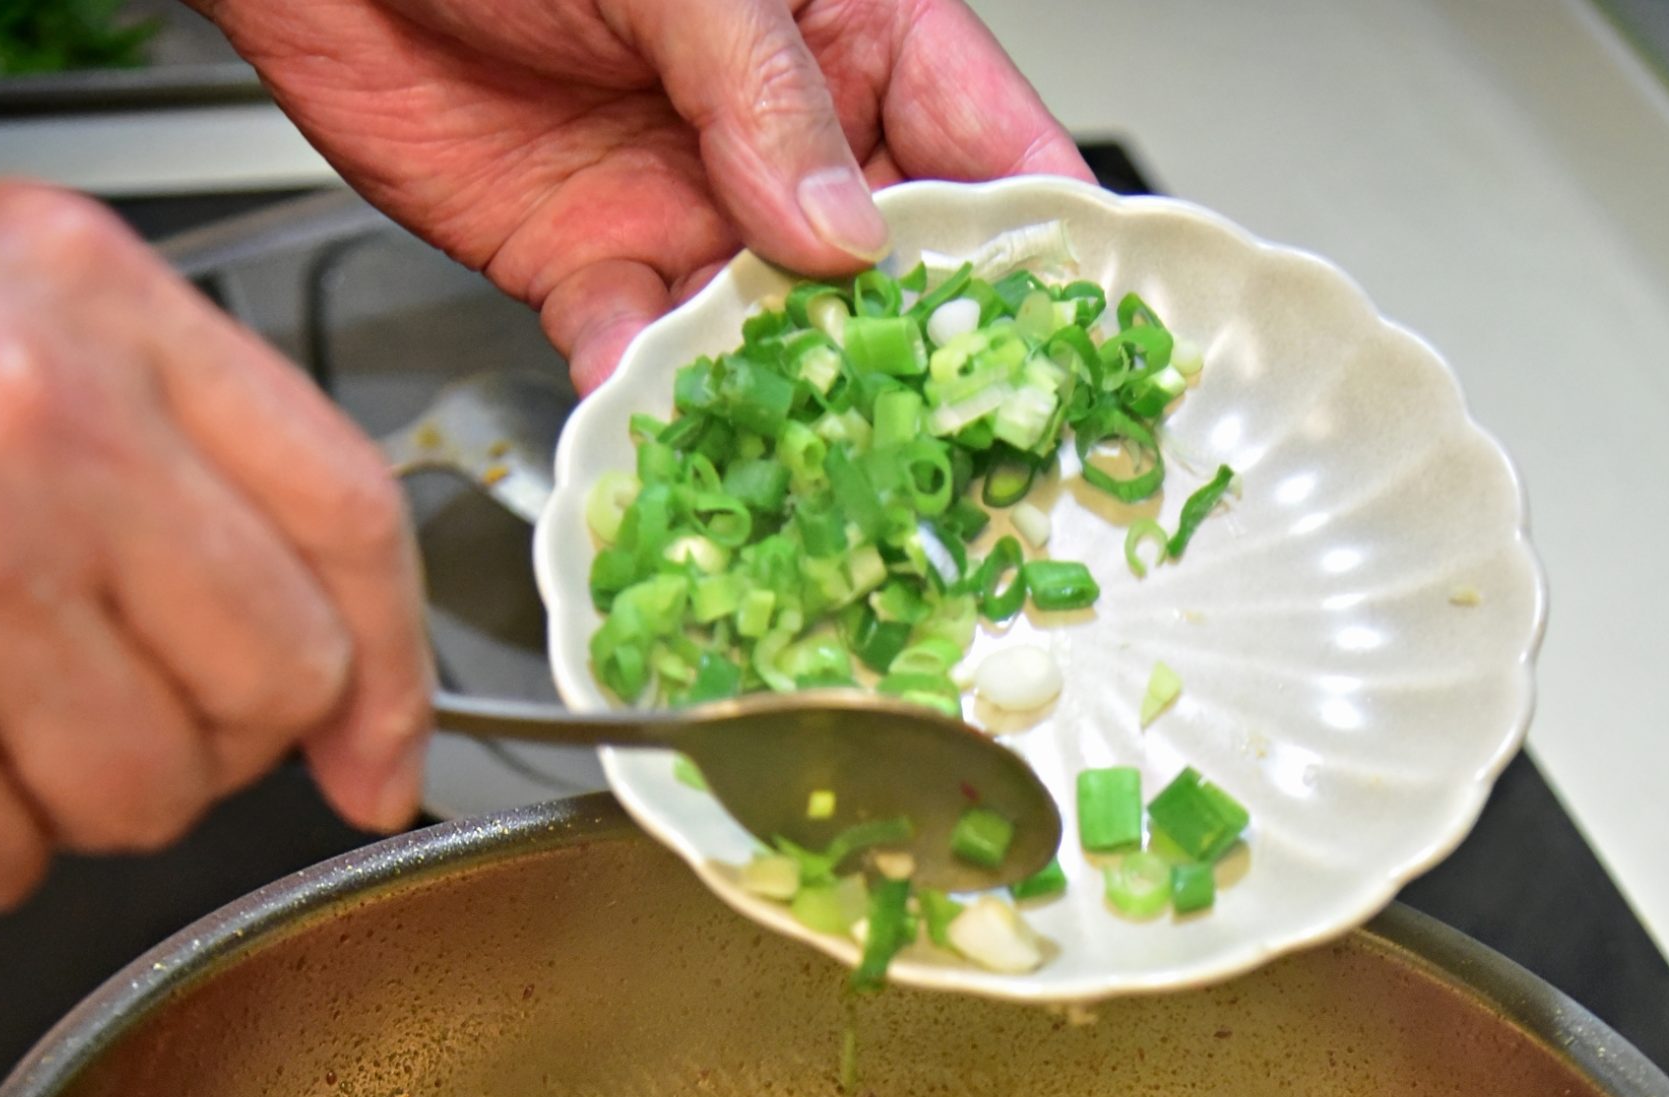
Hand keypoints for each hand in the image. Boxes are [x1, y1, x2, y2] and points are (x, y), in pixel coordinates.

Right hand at [0, 183, 429, 910]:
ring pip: (145, 795)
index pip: (345, 522)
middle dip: (214, 728)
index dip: (392, 675)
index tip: (373, 758)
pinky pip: (3, 856)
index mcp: (99, 307)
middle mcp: (37, 430)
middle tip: (115, 683)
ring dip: (84, 792)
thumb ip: (220, 482)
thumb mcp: (44, 330)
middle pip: (271, 687)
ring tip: (0, 700)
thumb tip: (360, 737)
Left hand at [202, 0, 1091, 388]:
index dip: (1039, 243)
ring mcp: (686, 211)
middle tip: (959, 459)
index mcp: (843, 32)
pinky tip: (666, 435)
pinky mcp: (584, 268)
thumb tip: (843, 233)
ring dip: (790, 411)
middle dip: (921, 370)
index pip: (981, 144)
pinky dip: (650, 405)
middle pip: (887, 274)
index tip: (1085, 341)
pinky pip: (639, 359)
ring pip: (771, 339)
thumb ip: (760, 89)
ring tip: (819, 480)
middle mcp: (775, 137)